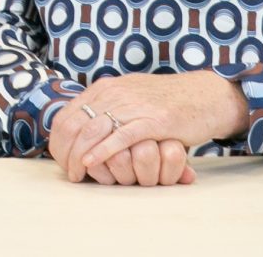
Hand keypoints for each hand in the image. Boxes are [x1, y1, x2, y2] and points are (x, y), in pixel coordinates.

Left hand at [49, 73, 245, 185]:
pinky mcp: (152, 120)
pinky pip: (120, 136)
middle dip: (65, 151)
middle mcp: (114, 93)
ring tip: (78, 174)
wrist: (203, 96)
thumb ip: (108, 108)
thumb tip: (84, 126)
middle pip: (75, 123)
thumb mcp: (129, 97)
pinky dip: (102, 150)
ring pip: (93, 130)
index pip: (68, 114)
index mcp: (105, 88)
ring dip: (80, 155)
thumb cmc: (165, 102)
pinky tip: (92, 162)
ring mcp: (133, 105)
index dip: (59, 140)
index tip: (60, 159)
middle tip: (68, 172)